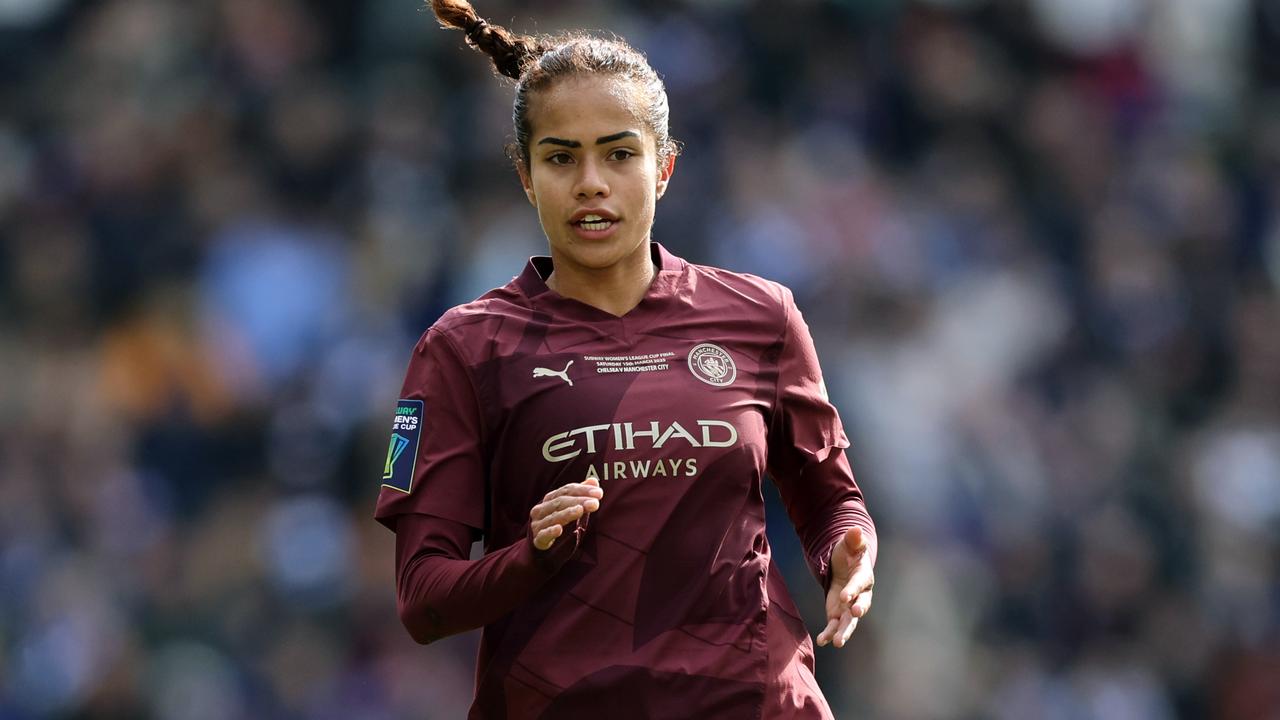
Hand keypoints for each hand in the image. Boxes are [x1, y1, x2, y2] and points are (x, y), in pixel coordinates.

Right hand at [529, 476, 602, 550]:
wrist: (541, 546)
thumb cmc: (558, 523)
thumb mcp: (570, 507)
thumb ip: (580, 494)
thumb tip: (593, 481)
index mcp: (550, 499)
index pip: (566, 490)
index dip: (582, 490)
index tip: (598, 493)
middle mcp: (541, 509)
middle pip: (560, 502)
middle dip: (579, 501)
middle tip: (595, 503)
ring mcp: (538, 525)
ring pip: (553, 517)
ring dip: (567, 513)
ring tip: (580, 510)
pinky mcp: (538, 540)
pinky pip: (543, 535)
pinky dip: (550, 531)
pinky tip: (559, 529)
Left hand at [816, 526, 873, 648]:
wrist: (844, 565)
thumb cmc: (848, 553)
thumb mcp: (849, 544)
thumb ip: (853, 539)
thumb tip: (856, 529)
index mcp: (863, 576)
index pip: (860, 584)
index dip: (854, 590)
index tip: (846, 596)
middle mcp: (860, 595)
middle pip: (861, 606)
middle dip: (857, 612)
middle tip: (854, 615)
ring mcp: (849, 607)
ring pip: (849, 622)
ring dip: (844, 632)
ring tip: (837, 642)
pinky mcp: (838, 614)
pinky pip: (835, 626)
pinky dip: (828, 634)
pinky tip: (821, 641)